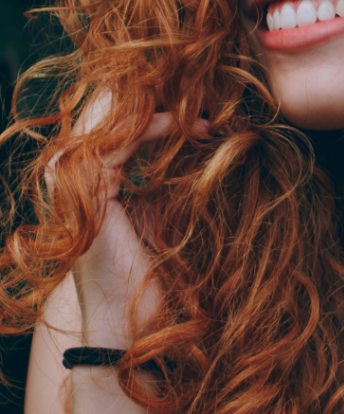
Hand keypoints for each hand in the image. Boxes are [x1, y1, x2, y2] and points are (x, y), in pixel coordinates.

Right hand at [53, 92, 201, 345]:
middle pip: (105, 108)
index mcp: (86, 177)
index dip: (157, 105)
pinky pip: (118, 141)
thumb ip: (162, 177)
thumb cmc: (151, 274)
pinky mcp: (88, 194)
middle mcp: (71, 175)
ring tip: (198, 105)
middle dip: (154, 94)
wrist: (132, 322)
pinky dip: (155, 127)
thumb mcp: (159, 212)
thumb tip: (198, 142)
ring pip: (108, 116)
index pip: (113, 119)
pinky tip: (187, 127)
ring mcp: (73, 183)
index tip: (202, 111)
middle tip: (200, 91)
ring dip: (158, 105)